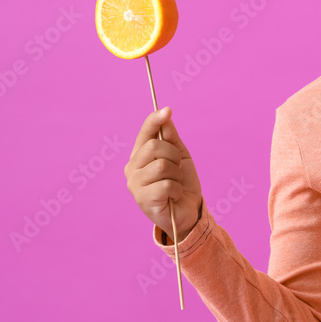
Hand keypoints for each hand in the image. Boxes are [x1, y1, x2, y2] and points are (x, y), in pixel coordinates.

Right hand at [125, 107, 202, 242]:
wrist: (188, 211)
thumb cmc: (182, 182)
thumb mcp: (180, 156)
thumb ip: (171, 137)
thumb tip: (165, 114)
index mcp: (140, 155)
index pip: (145, 133)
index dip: (154, 121)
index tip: (167, 110)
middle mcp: (132, 168)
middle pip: (154, 147)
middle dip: (174, 156)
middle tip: (178, 169)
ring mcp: (135, 184)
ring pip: (162, 165)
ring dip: (177, 174)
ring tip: (175, 183)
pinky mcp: (142, 199)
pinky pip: (166, 184)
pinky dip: (177, 189)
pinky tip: (173, 196)